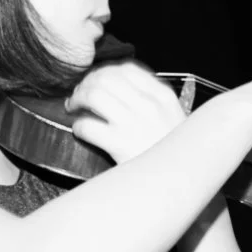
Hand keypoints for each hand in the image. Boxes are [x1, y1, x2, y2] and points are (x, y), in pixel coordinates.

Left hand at [64, 62, 186, 163]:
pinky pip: (87, 126)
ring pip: (93, 95)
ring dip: (77, 100)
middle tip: (78, 95)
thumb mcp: (174, 119)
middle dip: (86, 84)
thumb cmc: (172, 153)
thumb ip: (153, 101)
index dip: (105, 72)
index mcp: (163, 97)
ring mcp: (134, 124)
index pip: (127, 69)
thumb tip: (117, 87)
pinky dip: (78, 126)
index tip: (96, 81)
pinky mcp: (120, 145)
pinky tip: (80, 131)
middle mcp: (149, 106)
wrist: (178, 182)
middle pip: (106, 78)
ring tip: (73, 108)